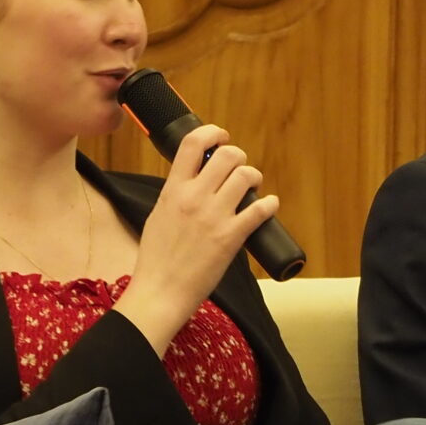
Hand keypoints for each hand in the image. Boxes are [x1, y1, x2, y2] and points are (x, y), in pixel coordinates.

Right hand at [116, 125, 280, 354]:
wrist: (161, 291)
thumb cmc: (157, 259)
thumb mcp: (158, 215)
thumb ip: (176, 194)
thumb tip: (193, 180)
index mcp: (173, 190)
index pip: (193, 144)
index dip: (212, 133)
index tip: (221, 137)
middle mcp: (194, 197)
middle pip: (227, 155)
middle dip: (238, 157)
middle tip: (239, 167)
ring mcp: (214, 216)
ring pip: (246, 176)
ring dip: (254, 177)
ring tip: (253, 186)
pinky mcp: (231, 237)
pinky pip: (259, 209)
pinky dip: (269, 204)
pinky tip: (269, 206)